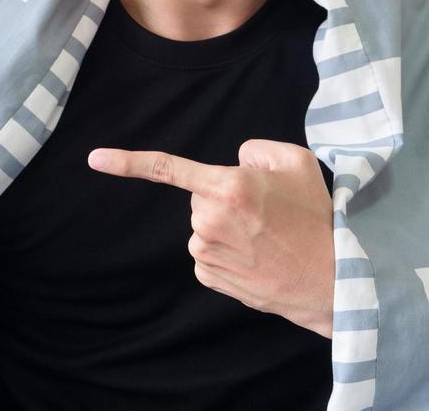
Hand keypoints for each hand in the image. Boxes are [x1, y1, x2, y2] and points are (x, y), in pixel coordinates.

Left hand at [87, 138, 334, 337]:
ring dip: (226, 226)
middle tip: (265, 211)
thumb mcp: (298, 161)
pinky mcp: (210, 275)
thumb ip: (256, 149)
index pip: (169, 168)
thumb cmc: (317, 216)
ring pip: (203, 224)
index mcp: (229, 186)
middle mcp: (211, 219)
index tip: (94, 158)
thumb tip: (234, 162)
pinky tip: (255, 256)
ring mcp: (208, 250)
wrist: (334, 279)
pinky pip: (207, 251)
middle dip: (224, 197)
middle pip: (199, 196)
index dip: (128, 162)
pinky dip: (226, 250)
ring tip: (266, 236)